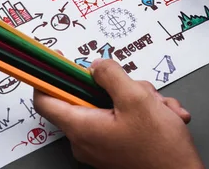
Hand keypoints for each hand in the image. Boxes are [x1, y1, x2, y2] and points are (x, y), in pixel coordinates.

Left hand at [33, 59, 203, 168]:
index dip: (47, 76)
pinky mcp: (116, 147)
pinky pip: (123, 118)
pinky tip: (163, 116)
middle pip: (89, 96)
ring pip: (112, 104)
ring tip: (159, 108)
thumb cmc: (160, 149)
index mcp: (82, 127)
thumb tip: (96, 66)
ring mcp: (101, 144)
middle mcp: (86, 139)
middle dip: (119, 86)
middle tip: (140, 90)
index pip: (45, 100)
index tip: (55, 60)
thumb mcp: (136, 98)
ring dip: (139, 99)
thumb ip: (111, 75)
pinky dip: (144, 113)